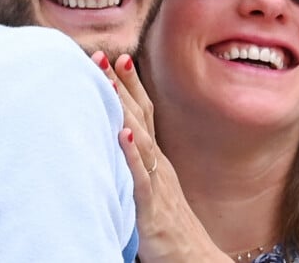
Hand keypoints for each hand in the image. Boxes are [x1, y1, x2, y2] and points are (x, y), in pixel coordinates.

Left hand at [93, 53, 230, 262]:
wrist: (194, 258)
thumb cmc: (169, 221)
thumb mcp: (154, 184)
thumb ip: (139, 161)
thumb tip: (120, 136)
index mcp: (156, 157)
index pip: (144, 112)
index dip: (131, 85)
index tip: (116, 57)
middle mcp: (157, 163)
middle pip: (140, 116)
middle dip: (122, 85)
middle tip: (104, 56)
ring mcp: (156, 182)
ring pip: (139, 138)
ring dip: (124, 108)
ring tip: (109, 81)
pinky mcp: (151, 208)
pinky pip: (140, 178)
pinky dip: (133, 155)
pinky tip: (123, 135)